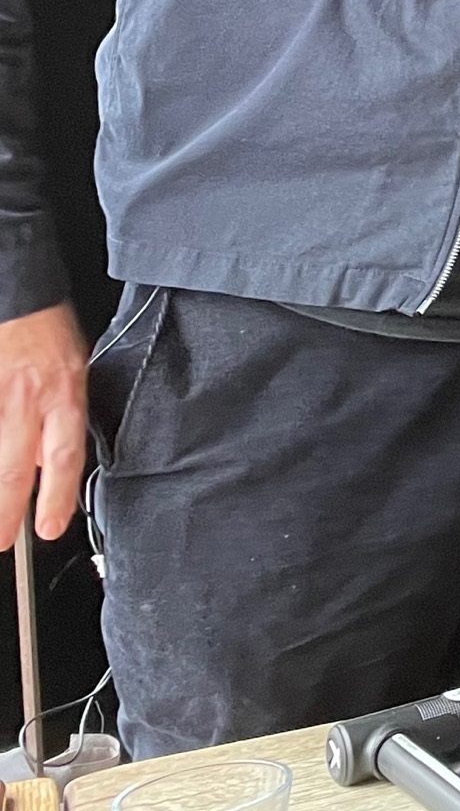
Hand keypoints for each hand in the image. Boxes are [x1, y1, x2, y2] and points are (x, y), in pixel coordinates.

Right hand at [0, 303, 88, 541]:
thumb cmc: (48, 331)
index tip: (51, 526)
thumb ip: (62, 416)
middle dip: (7, 511)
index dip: (58, 495)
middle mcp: (28, 401)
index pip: (65, 456)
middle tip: (2, 540)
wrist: (18, 296)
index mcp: (64, 395)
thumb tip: (48, 461)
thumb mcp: (75, 370)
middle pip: (16, 468)